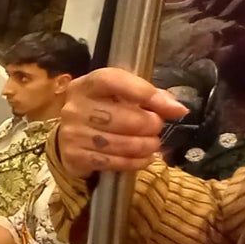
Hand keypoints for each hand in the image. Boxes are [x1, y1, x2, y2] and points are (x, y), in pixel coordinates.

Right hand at [58, 68, 188, 178]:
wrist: (66, 138)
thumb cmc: (100, 112)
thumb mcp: (119, 96)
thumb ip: (149, 96)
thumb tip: (178, 109)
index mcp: (86, 85)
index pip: (113, 81)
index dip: (144, 93)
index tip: (170, 107)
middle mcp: (75, 107)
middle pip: (123, 117)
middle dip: (150, 125)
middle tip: (156, 127)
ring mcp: (73, 133)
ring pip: (121, 143)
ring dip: (145, 146)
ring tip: (152, 144)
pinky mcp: (75, 157)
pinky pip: (113, 162)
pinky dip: (135, 162)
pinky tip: (144, 158)